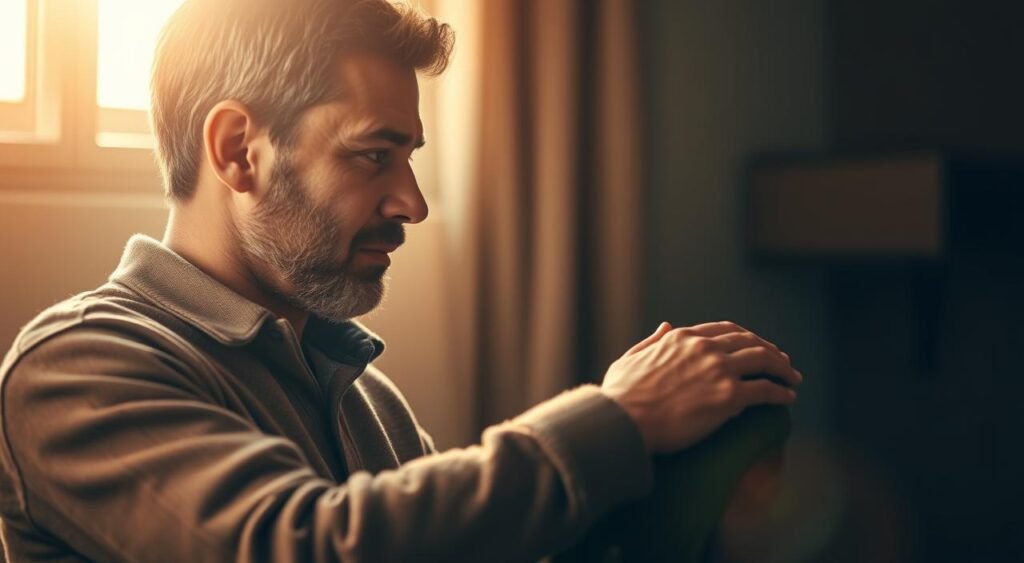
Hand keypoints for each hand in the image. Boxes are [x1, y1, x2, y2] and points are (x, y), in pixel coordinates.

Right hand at [601, 321, 801, 453]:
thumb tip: (664, 326)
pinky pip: (766, 390)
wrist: (623, 422)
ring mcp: (719, 370)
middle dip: (769, 350)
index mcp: (681, 338)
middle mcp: (704, 347)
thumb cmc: (620, 397)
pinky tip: (789, 398)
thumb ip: (651, 341)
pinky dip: (781, 392)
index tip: (754, 346)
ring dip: (782, 368)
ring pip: (764, 359)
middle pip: (749, 341)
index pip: (724, 330)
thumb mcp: (630, 359)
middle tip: (781, 362)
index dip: (744, 338)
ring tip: (792, 378)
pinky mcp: (729, 397)